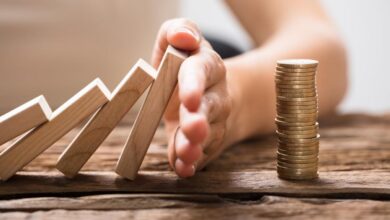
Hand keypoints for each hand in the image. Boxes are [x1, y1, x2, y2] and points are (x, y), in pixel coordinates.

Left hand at [151, 18, 231, 177]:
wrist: (215, 94)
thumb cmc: (189, 67)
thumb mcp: (182, 43)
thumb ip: (179, 31)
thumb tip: (182, 37)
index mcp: (208, 66)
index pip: (201, 71)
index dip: (194, 84)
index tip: (188, 98)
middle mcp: (216, 95)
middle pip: (211, 107)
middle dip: (200, 119)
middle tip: (193, 129)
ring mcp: (215, 122)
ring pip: (209, 135)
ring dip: (195, 146)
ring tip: (185, 154)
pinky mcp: (208, 142)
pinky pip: (203, 154)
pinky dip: (192, 163)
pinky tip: (183, 168)